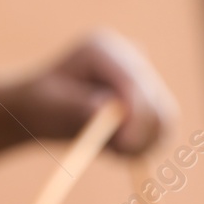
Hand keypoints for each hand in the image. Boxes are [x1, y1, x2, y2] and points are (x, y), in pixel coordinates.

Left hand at [0, 30, 176, 165]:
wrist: (43, 107)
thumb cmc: (40, 104)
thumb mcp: (50, 105)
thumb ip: (78, 107)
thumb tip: (106, 109)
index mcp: (102, 49)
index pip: (133, 82)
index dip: (137, 114)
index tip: (126, 145)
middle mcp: (130, 56)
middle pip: (155, 99)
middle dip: (141, 133)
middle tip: (118, 154)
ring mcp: (144, 76)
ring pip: (164, 118)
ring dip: (142, 142)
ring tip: (108, 148)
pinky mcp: (151, 98)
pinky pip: (161, 129)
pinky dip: (143, 145)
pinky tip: (115, 146)